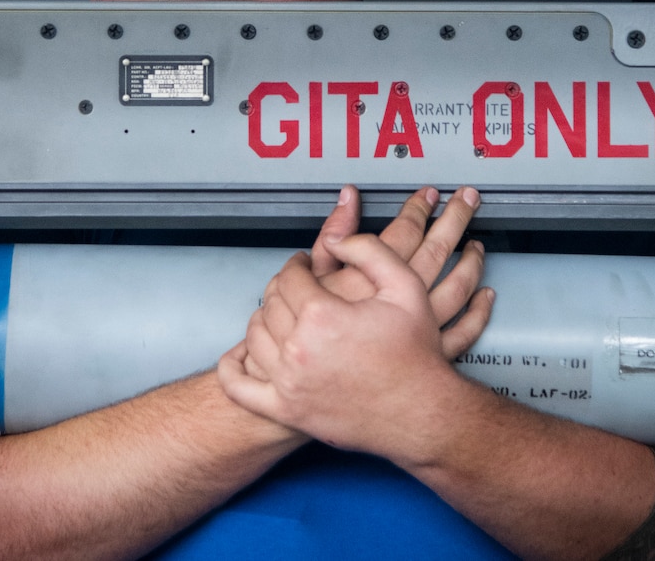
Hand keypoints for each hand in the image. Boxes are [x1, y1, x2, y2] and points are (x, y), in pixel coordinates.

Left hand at [220, 187, 494, 456]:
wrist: (422, 413)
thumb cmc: (415, 355)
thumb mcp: (405, 286)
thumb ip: (368, 251)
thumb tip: (335, 241)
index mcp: (322, 316)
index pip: (289, 277)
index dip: (296, 265)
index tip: (303, 265)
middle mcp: (299, 350)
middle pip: (270, 303)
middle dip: (282, 288)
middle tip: (297, 286)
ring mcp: (289, 382)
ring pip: (254, 336)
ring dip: (264, 318)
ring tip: (283, 314)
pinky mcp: (287, 410)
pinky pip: (240, 387)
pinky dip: (232, 368)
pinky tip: (241, 356)